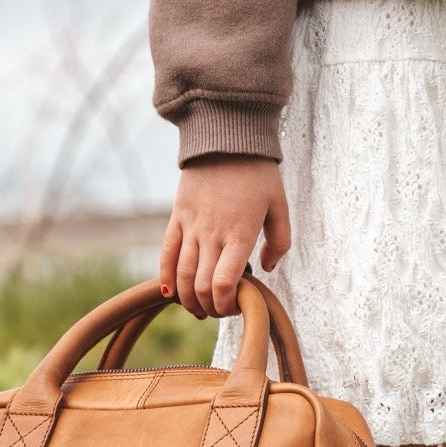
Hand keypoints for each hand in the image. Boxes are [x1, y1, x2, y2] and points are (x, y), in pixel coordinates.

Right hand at [160, 155, 291, 317]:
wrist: (226, 136)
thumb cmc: (258, 174)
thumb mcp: (280, 207)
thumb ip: (279, 243)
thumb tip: (266, 269)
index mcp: (240, 235)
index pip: (224, 284)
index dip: (225, 305)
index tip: (233, 308)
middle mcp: (213, 234)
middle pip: (201, 286)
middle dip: (209, 307)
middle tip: (218, 310)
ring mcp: (191, 225)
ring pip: (181, 274)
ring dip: (188, 299)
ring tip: (198, 308)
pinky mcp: (177, 216)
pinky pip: (166, 253)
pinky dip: (165, 277)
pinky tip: (170, 294)